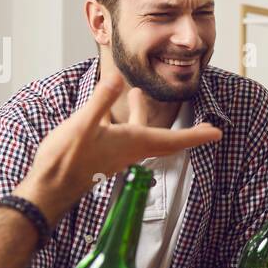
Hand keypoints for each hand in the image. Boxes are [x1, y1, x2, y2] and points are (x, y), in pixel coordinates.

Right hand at [15, 68, 221, 222]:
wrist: (49, 188)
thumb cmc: (66, 161)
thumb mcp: (83, 125)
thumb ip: (101, 101)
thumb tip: (117, 79)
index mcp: (133, 143)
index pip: (173, 140)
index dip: (196, 135)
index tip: (218, 133)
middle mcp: (130, 150)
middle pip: (164, 138)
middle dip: (183, 131)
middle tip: (205, 127)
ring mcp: (116, 153)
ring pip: (139, 132)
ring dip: (142, 114)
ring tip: (136, 93)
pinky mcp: (102, 154)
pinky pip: (121, 134)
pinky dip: (122, 120)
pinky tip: (107, 109)